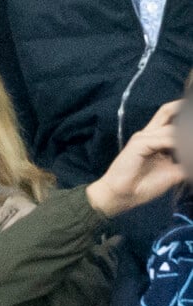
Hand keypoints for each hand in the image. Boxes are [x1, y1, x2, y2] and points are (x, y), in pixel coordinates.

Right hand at [86, 100, 186, 216]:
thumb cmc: (142, 186)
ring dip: (185, 138)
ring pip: (171, 129)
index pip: (171, 119)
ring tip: (188, 150)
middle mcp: (149, 134)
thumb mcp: (172, 173)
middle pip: (167, 111)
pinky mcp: (139, 143)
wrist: (121, 196)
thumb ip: (184, 162)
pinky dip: (178, 145)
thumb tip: (192, 159)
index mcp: (156, 140)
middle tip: (192, 119)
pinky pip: (165, 139)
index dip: (184, 116)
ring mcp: (143, 137)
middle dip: (182, 109)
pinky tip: (183, 154)